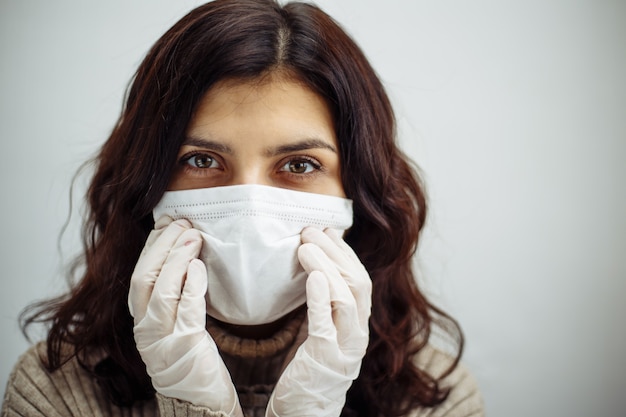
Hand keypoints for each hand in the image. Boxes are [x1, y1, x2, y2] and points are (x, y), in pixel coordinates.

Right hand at [128, 216, 242, 415]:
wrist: (199, 401)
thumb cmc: (192, 358)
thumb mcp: (177, 323)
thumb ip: (176, 293)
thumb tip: (186, 254)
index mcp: (142, 320)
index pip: (139, 274)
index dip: (153, 245)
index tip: (168, 220)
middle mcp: (145, 329)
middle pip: (144, 278)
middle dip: (163, 245)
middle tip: (182, 222)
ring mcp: (162, 340)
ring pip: (160, 291)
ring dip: (177, 258)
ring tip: (194, 236)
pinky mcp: (184, 348)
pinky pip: (185, 311)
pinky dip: (191, 285)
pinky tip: (199, 267)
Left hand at [267, 227, 371, 416]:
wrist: (305, 413)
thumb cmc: (310, 369)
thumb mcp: (322, 331)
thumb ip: (324, 304)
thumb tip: (317, 266)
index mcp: (358, 325)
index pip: (360, 279)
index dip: (344, 252)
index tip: (326, 230)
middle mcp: (358, 334)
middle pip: (357, 282)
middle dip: (334, 252)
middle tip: (309, 231)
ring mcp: (346, 347)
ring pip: (346, 297)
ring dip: (326, 266)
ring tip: (304, 247)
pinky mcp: (326, 359)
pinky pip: (327, 323)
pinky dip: (322, 296)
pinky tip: (313, 277)